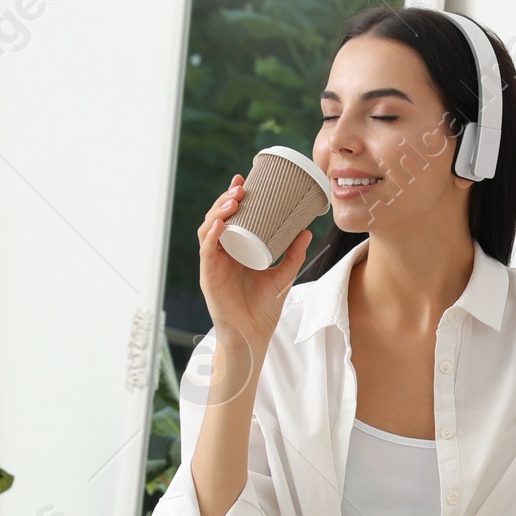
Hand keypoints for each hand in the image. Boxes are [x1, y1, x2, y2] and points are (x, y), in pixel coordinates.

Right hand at [197, 179, 312, 355]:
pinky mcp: (209, 277)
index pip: (229, 218)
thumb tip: (307, 230)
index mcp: (234, 250)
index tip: (243, 180)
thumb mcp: (283, 275)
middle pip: (216, 219)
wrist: (254, 335)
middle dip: (225, 199)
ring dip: (218, 212)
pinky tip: (220, 224)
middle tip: (240, 186)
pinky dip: (212, 236)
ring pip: (208, 230)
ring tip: (233, 201)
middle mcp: (220, 254)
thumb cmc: (264, 309)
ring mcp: (213, 265)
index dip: (233, 197)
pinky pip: (207, 252)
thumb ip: (293, 254)